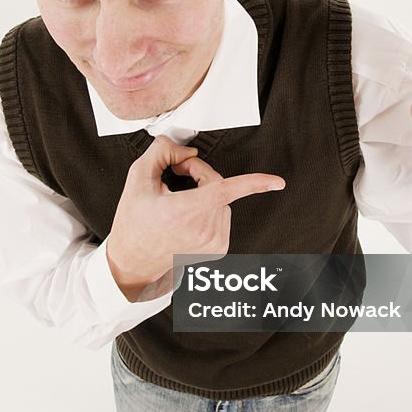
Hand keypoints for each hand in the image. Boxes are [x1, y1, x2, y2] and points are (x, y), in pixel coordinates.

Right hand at [106, 135, 285, 299]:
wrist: (134, 260)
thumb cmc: (134, 223)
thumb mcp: (137, 179)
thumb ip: (161, 152)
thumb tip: (186, 151)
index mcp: (184, 212)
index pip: (226, 190)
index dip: (255, 183)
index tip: (277, 182)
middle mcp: (203, 230)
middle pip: (218, 185)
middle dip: (199, 174)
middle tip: (177, 173)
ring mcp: (213, 242)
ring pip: (222, 201)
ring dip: (205, 193)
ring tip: (179, 201)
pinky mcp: (218, 249)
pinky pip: (222, 216)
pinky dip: (209, 210)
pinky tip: (188, 218)